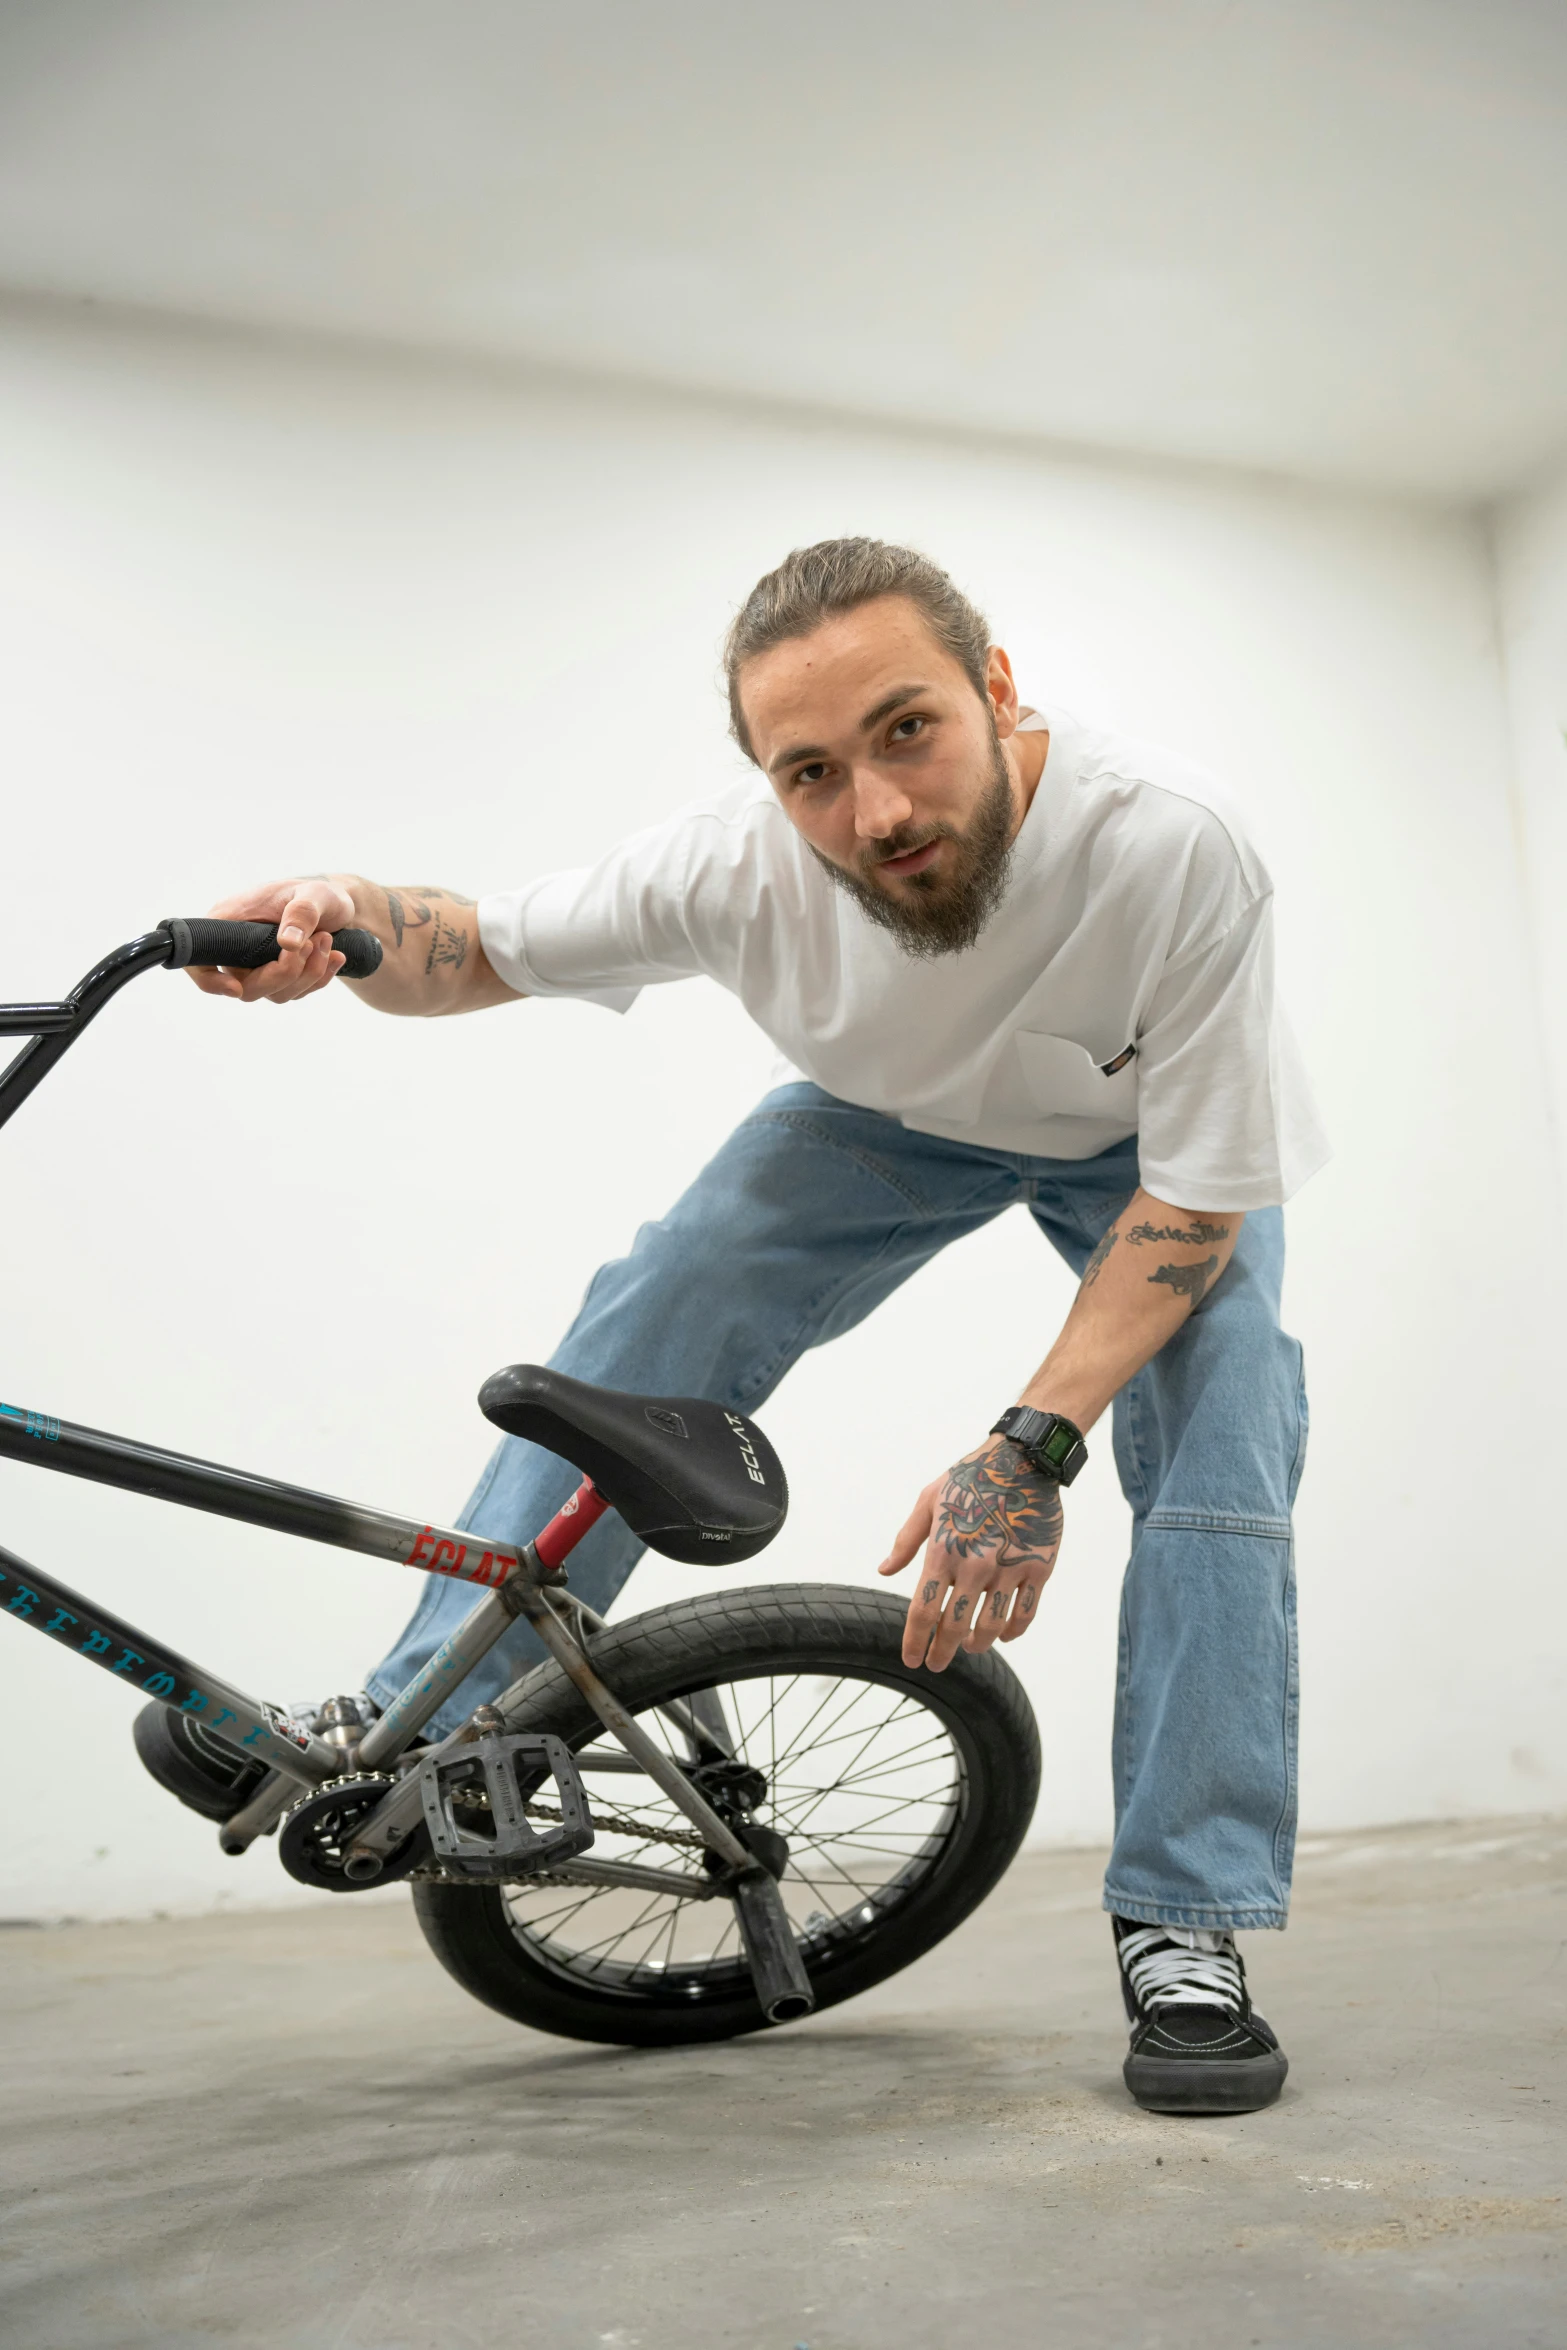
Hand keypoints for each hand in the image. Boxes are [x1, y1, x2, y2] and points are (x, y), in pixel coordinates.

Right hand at [184, 876, 357, 1002]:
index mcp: (229, 922)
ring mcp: (259, 966)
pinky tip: (334, 956)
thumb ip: (302, 913)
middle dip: (286, 973)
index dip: (209, 980)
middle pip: (248, 986)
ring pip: (277, 993)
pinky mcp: (280, 977)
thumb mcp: (314, 893)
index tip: (235, 988)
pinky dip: (318, 978)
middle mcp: (239, 948)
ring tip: (326, 939)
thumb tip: (288, 944)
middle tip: (313, 943)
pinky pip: (296, 992)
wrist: (339, 904)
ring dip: (308, 973)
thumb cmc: (319, 893)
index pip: (199, 959)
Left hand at [878, 1434, 1063, 1671]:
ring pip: (991, 1627)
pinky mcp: (1038, 1568)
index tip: (912, 1660)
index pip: (923, 1611)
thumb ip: (906, 1541)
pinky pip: (1025, 1613)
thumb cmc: (969, 1479)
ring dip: (977, 1644)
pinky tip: (1003, 1635)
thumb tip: (884, 1570)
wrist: (1022, 1460)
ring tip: (969, 1646)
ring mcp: (1009, 1569)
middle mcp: (975, 1566)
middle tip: (936, 1664)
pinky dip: (1012, 1632)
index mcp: (943, 1551)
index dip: (915, 1642)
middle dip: (941, 1653)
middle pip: (954, 1627)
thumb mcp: (928, 1501)